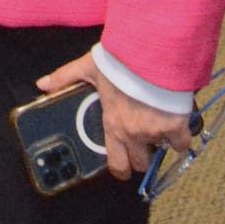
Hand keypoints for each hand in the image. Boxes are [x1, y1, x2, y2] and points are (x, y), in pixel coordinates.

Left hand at [37, 52, 190, 181]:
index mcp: (113, 126)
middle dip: (142, 156)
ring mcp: (156, 132)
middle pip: (140, 163)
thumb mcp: (88, 67)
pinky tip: (178, 125)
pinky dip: (181, 137)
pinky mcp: (176, 126)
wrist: (150, 54)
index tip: (125, 165)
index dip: (121, 169)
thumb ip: (65, 77)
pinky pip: (182, 143)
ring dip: (160, 141)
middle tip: (143, 142)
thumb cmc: (120, 63)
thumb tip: (42, 84)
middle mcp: (133, 134)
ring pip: (161, 150)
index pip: (116, 164)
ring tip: (158, 123)